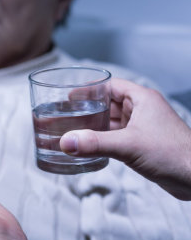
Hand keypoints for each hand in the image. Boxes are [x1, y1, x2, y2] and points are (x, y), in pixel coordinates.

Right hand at [60, 78, 190, 199]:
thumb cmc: (172, 154)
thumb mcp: (128, 145)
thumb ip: (95, 143)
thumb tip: (67, 142)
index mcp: (142, 99)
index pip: (111, 86)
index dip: (90, 89)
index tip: (71, 95)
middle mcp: (142, 110)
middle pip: (109, 104)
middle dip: (89, 109)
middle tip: (68, 115)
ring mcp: (143, 127)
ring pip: (113, 121)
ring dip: (95, 125)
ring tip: (74, 130)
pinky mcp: (142, 143)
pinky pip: (117, 136)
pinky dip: (103, 139)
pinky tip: (91, 145)